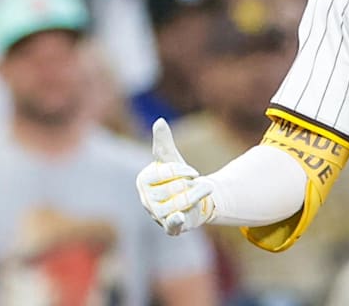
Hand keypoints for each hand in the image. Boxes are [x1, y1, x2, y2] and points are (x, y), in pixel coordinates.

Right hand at [135, 118, 214, 235]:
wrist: (193, 198)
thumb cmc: (176, 176)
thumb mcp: (171, 158)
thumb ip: (163, 142)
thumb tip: (159, 121)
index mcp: (143, 180)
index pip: (166, 171)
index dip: (184, 170)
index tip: (193, 172)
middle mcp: (146, 199)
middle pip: (173, 188)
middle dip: (190, 184)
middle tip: (197, 183)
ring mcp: (157, 214)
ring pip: (179, 203)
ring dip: (196, 196)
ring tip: (205, 191)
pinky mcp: (170, 226)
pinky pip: (171, 224)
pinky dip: (175, 221)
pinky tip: (179, 217)